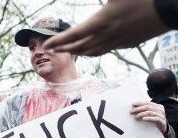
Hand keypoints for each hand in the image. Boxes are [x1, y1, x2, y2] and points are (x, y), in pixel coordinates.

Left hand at [43, 0, 168, 55]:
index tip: (46, 45)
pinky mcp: (127, 44)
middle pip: (80, 46)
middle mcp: (106, 35)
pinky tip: (91, 50)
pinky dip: (94, 51)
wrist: (168, 10)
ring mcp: (117, 42)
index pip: (74, 35)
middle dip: (64, 48)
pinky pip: (106, 50)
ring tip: (68, 51)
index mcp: (101, 21)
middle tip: (51, 50)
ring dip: (78, 52)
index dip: (59, 41)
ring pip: (93, 51)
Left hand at [130, 101, 167, 133]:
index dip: (140, 103)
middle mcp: (160, 109)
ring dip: (141, 114)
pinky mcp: (162, 121)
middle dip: (138, 109)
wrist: (163, 128)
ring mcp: (162, 115)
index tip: (133, 104)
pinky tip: (143, 119)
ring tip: (136, 117)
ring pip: (150, 112)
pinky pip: (155, 118)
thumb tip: (134, 107)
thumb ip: (146, 110)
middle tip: (132, 111)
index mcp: (158, 106)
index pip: (147, 103)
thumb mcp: (151, 113)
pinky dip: (148, 118)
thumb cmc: (154, 120)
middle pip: (148, 107)